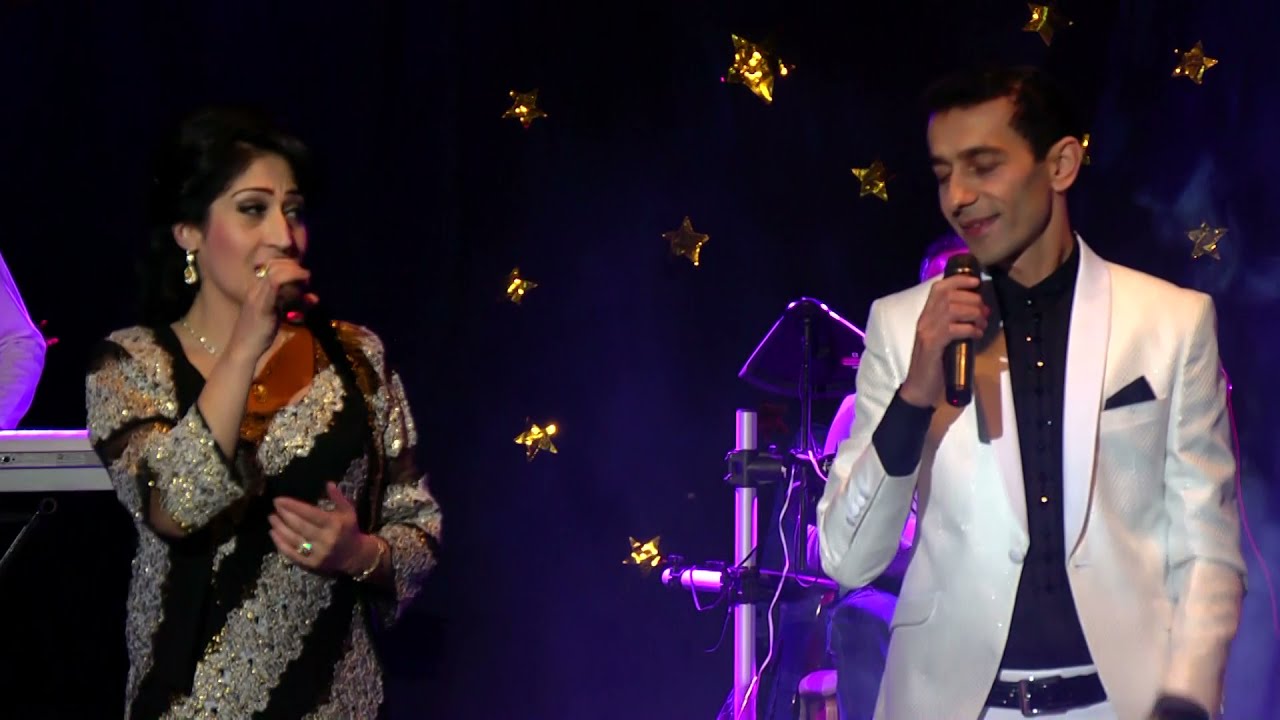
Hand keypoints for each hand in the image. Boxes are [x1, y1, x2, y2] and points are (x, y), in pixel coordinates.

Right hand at [225, 258, 316, 363]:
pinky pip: (275, 284)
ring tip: (306, 278)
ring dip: (294, 271)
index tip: (302, 273)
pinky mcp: (262, 305)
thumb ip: (293, 305)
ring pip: (275, 271)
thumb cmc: (260, 335)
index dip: (288, 263)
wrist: (243, 350)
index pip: (270, 265)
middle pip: (273, 264)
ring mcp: (257, 296)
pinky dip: (291, 278)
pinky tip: (302, 283)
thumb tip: (314, 297)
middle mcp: (255, 289)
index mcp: (256, 289)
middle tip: (305, 276)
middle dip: (293, 264)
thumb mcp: (279, 315)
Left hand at [270, 482, 377, 576]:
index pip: (310, 513)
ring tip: (272, 518)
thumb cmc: (349, 530)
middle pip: (299, 526)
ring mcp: (317, 553)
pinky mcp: (311, 564)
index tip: (279, 500)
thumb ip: (339, 498)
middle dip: (284, 515)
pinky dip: (281, 544)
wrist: (355, 557)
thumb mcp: (349, 512)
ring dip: (280, 528)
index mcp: (334, 525)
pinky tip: (273, 534)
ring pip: (294, 539)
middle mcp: (325, 539)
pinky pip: (292, 554)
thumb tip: (329, 483)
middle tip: (275, 506)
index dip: (293, 506)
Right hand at [899, 274, 987, 407]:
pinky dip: (970, 329)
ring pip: (953, 309)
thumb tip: (977, 312)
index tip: (976, 282)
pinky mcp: (933, 345)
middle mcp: (924, 320)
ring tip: (982, 323)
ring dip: (973, 313)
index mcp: (926, 316)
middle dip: (973, 300)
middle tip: (985, 311)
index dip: (958, 280)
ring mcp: (927, 332)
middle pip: (950, 296)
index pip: (939, 288)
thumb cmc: (934, 363)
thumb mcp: (943, 338)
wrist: (919, 387)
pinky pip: (954, 329)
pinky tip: (976, 335)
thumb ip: (953, 324)